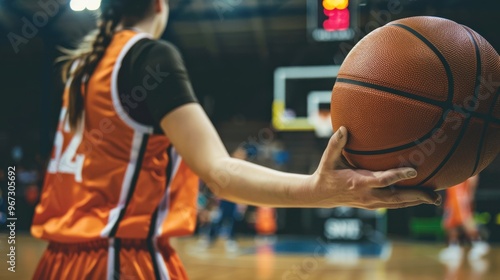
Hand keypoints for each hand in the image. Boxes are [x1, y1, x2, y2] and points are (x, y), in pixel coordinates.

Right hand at [301, 127, 441, 208]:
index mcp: (358, 182)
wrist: (320, 195)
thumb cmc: (326, 174)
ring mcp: (371, 202)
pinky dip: (408, 202)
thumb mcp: (327, 159)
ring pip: (397, 204)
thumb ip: (335, 144)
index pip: (382, 180)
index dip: (398, 176)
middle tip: (435, 196)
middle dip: (416, 197)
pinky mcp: (372, 205)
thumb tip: (343, 128)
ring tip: (435, 199)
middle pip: (396, 198)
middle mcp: (367, 195)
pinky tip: (420, 198)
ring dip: (416, 201)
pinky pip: (393, 204)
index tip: (414, 171)